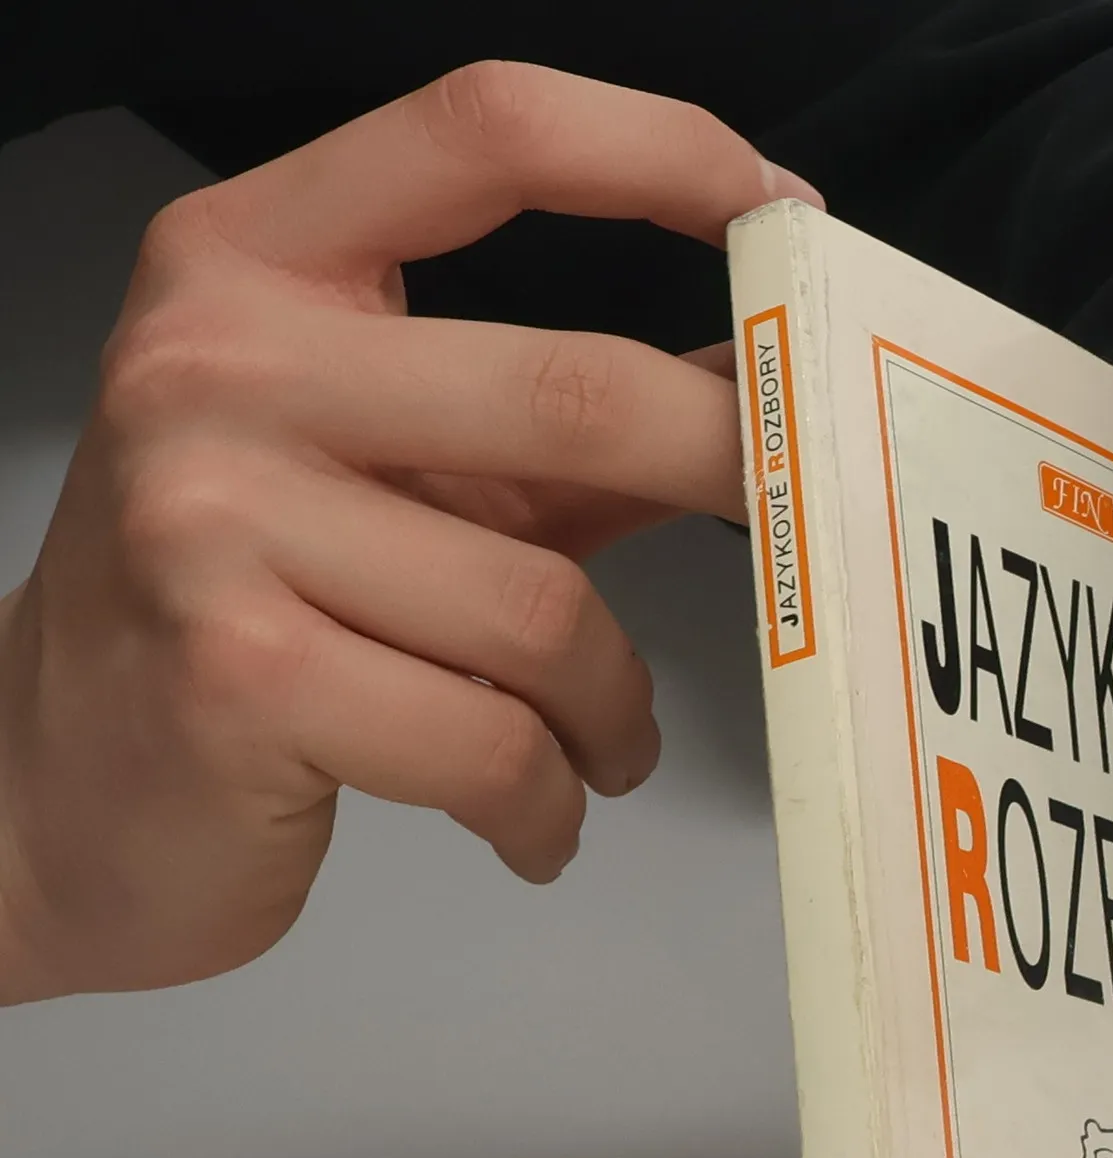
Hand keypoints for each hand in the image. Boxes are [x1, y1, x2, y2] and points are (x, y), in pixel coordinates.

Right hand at [0, 62, 819, 1001]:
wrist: (57, 789)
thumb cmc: (248, 613)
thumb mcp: (388, 476)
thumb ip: (550, 425)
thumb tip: (760, 383)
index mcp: (256, 265)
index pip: (486, 133)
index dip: (665, 154)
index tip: (788, 228)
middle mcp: (218, 364)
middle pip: (574, 392)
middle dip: (727, 479)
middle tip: (790, 542)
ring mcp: (213, 520)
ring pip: (546, 614)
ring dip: (615, 709)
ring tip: (605, 745)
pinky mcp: (239, 677)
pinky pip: (492, 745)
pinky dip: (548, 803)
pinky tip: (535, 820)